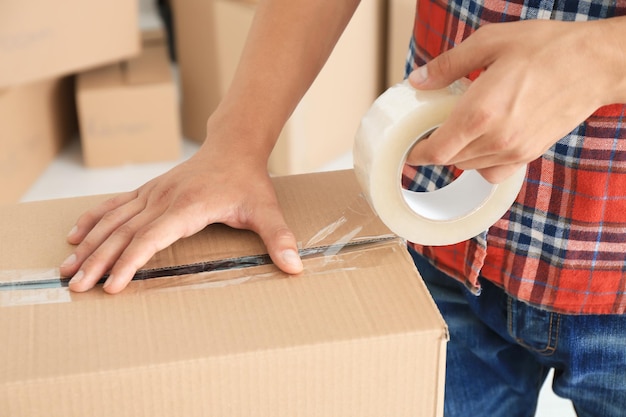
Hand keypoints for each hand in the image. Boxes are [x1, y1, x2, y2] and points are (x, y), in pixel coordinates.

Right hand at [60, 148, 302, 293]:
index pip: (152, 238)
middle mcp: (163, 199)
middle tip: (76, 287)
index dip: (130, 262)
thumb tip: (296, 267)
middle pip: (124, 233)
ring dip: (88, 244)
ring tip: (65, 268)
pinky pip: (115, 205)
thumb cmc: (248, 181)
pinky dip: (93, 219)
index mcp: (188, 206)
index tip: (112, 285)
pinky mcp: (149, 190)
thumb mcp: (266, 209)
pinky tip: (75, 234)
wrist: (234, 145)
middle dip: (98, 261)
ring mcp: (153, 193)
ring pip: (113, 220)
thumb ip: (279, 238)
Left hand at [406, 17, 625, 182]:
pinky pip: (494, 172)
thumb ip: (448, 65)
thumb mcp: (490, 42)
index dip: (416, 154)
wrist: (595, 63)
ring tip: (461, 128)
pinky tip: (484, 142)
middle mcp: (496, 138)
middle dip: (435, 149)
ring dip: (458, 153)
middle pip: (450, 161)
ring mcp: (515, 151)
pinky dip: (481, 163)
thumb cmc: (547, 49)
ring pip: (469, 167)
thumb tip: (419, 81)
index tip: (409, 149)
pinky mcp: (530, 154)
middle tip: (433, 129)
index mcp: (480, 112)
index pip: (436, 151)